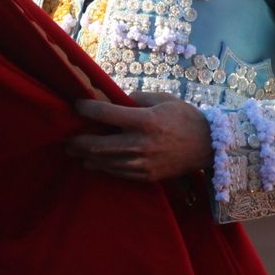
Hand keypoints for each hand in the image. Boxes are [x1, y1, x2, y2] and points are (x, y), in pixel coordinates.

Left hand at [67, 93, 213, 182]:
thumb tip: (112, 100)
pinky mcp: (146, 176)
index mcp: (146, 120)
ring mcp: (144, 163)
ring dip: (87, 157)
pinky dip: (103, 167)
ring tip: (74, 151)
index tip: (77, 105)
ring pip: (106, 162)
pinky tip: (93, 163)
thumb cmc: (184, 117)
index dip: (87, 109)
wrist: (208, 146)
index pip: (108, 114)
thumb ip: (136, 99)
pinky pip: (118, 173)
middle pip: (100, 145)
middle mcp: (142, 144)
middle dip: (79, 141)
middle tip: (67, 138)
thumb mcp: (162, 99)